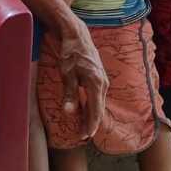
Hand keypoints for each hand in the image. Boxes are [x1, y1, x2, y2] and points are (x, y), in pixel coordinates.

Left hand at [58, 25, 108, 139]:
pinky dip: (92, 105)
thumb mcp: (67, 74)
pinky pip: (97, 96)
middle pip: (98, 108)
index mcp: (96, 83)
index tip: (84, 135)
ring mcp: (103, 80)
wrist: (77, 35)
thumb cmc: (70, 53)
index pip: (95, 110)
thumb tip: (69, 112)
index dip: (90, 124)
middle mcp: (103, 83)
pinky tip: (85, 110)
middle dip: (91, 122)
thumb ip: (69, 94)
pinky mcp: (100, 77)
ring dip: (91, 114)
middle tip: (82, 135)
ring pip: (98, 102)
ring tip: (83, 126)